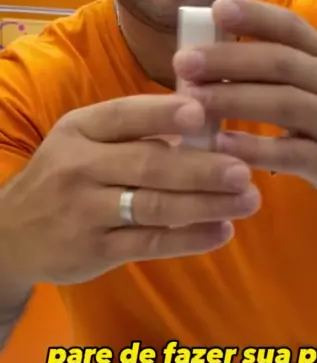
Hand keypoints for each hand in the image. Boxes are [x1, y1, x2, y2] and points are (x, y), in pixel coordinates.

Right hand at [0, 94, 259, 287]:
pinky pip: (149, 243)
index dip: (164, 114)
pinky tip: (221, 231)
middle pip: (149, 164)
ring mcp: (85, 210)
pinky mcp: (95, 250)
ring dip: (206, 204)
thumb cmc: (64, 178)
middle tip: (244, 171)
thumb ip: (132, 132)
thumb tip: (205, 120)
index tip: (202, 113)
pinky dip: (190, 239)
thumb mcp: (83, 142)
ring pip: (155, 206)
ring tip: (247, 201)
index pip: (125, 115)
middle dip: (202, 168)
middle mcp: (79, 166)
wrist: (10, 234)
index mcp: (80, 129)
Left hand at [173, 0, 316, 198]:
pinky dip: (255, 147)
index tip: (216, 8)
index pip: (290, 27)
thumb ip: (277, 60)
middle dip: (230, 59)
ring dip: (235, 99)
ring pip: (283, 103)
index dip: (255, 15)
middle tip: (185, 62)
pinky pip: (290, 152)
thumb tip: (211, 44)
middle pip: (280, 62)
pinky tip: (222, 143)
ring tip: (193, 100)